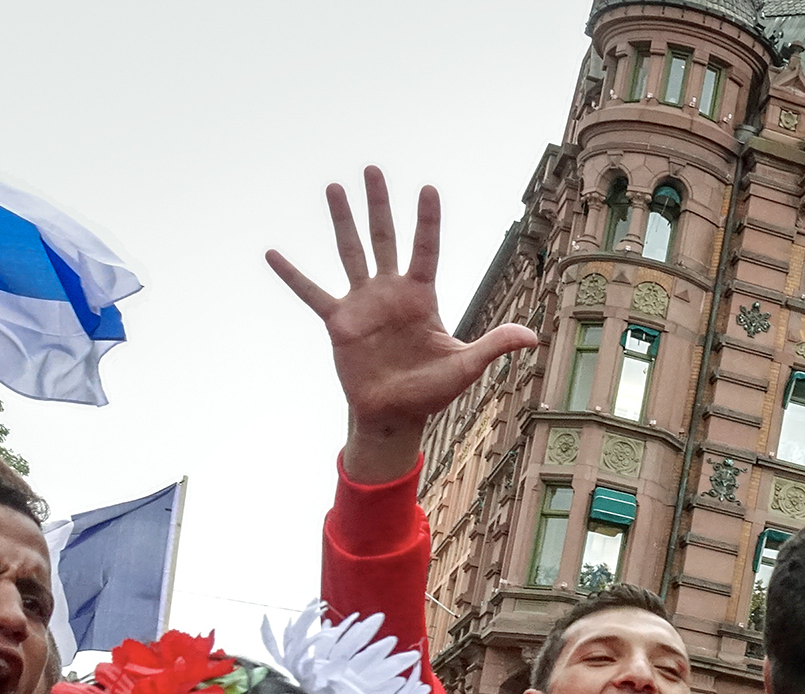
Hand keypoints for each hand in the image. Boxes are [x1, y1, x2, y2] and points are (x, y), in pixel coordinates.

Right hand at [267, 167, 538, 483]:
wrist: (395, 414)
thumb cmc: (431, 390)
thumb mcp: (465, 367)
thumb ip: (494, 345)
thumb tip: (532, 336)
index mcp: (421, 297)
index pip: (425, 250)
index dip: (427, 220)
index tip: (427, 188)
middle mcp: (390, 292)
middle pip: (385, 238)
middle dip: (379, 204)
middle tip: (372, 168)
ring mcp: (362, 303)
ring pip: (350, 252)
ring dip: (341, 221)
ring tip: (333, 187)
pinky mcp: (338, 322)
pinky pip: (310, 293)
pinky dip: (292, 275)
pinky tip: (272, 252)